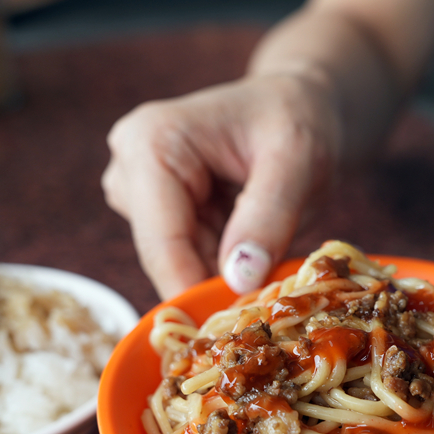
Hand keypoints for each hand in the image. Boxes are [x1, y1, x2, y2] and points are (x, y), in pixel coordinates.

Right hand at [102, 73, 340, 298]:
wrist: (302, 105)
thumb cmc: (299, 118)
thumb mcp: (297, 162)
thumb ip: (267, 218)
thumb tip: (238, 281)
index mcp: (151, 142)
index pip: (161, 239)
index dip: (195, 290)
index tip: (236, 328)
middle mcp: (131, 166)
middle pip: (163, 257)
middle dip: (214, 283)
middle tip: (270, 298)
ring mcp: (140, 191)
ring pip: (176, 265)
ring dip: (223, 275)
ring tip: (272, 256)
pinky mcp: (158, 212)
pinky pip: (187, 260)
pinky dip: (224, 268)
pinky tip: (257, 253)